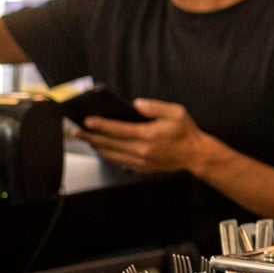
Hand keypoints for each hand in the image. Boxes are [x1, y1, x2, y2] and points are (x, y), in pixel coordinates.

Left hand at [82, 99, 206, 174]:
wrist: (195, 155)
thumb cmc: (186, 132)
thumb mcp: (176, 112)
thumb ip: (155, 106)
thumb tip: (136, 104)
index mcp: (148, 134)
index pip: (117, 129)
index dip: (100, 125)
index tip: (87, 121)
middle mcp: (142, 150)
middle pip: (110, 144)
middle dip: (91, 137)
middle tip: (78, 132)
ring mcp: (141, 161)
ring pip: (112, 155)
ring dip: (97, 147)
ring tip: (87, 141)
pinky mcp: (142, 168)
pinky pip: (120, 162)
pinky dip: (109, 156)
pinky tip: (103, 150)